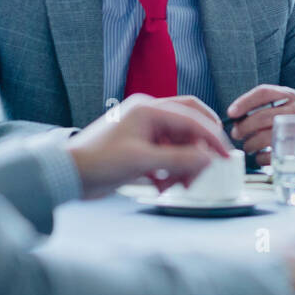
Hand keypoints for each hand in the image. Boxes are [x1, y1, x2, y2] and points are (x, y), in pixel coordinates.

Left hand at [67, 95, 230, 197]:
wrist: (67, 174)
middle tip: (202, 172)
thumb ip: (179, 159)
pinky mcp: (139, 148)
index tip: (226, 156)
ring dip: (182, 165)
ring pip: (179, 144)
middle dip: (198, 151)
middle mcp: (148, 115)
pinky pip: (166, 156)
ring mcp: (144, 131)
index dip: (212, 137)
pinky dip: (169, 170)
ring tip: (176, 185)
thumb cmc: (98, 162)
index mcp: (149, 109)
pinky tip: (161, 184)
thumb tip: (208, 157)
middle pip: (188, 127)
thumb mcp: (142, 161)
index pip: (192, 118)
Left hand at [226, 84, 294, 166]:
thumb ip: (259, 109)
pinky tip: (261, 156)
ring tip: (248, 146)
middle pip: (262, 117)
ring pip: (265, 137)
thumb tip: (235, 118)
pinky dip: (261, 158)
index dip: (244, 102)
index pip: (264, 92)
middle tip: (236, 134)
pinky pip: (272, 155)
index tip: (231, 113)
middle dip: (243, 127)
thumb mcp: (278, 110)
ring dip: (250, 144)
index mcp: (290, 96)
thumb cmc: (287, 126)